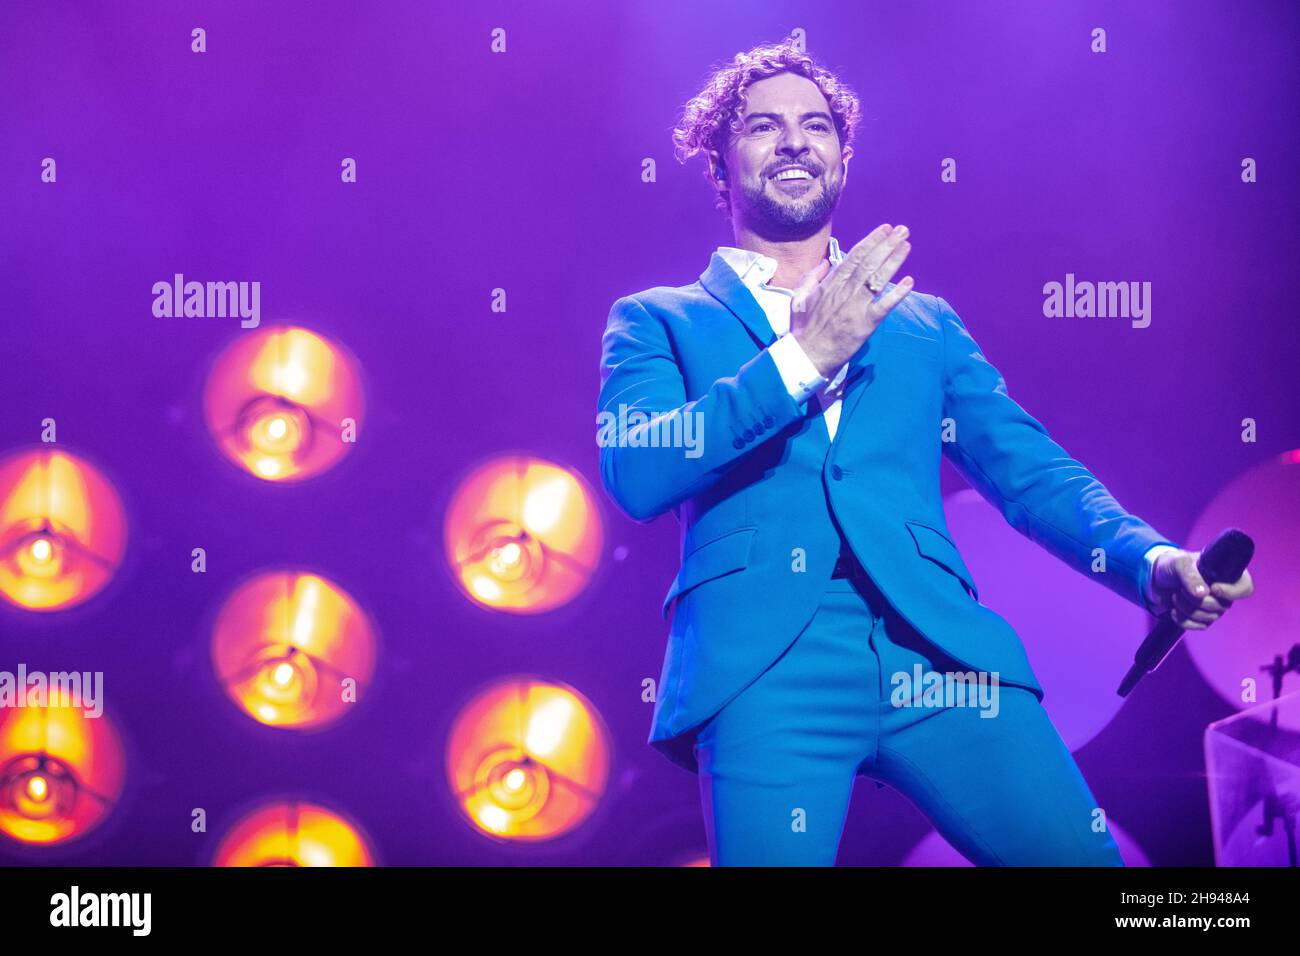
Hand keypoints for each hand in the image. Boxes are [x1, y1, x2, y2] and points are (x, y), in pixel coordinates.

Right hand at [789, 223, 914, 377]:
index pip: (854, 257)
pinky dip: (896, 294)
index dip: (871, 242)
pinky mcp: (864, 325)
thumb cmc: (802, 330)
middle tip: (902, 230)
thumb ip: (811, 279)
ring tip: (906, 245)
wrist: (806, 357)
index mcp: (830, 285)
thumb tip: (825, 263)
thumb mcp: (798, 299)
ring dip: (893, 261)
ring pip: (877, 279)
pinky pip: (883, 306)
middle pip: (869, 263)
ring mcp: (855, 308)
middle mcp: (844, 292)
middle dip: (886, 245)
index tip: (884, 229)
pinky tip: (909, 282)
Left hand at [1150, 549, 1253, 629]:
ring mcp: (1215, 607)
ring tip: (1175, 595)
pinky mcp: (1202, 618)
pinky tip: (1174, 609)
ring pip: (1210, 618)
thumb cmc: (1173, 565)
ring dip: (1187, 608)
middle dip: (1197, 600)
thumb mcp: (1179, 564)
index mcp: (1227, 573)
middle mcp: (1225, 592)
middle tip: (1181, 589)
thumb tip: (1203, 593)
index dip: (1231, 592)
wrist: (1157, 578)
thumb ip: (1190, 576)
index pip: (1246, 588)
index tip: (1212, 587)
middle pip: (1222, 606)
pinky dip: (1183, 620)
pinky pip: (1199, 626)